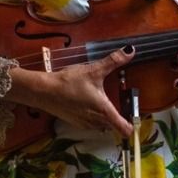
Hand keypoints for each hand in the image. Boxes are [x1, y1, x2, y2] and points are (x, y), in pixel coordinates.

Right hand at [10, 45, 136, 138]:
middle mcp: (96, 121)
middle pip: (112, 126)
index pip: (122, 127)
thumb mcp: (93, 70)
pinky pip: (89, 125)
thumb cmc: (70, 82)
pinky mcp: (73, 122)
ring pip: (100, 126)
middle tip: (120, 109)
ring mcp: (83, 123)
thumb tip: (131, 50)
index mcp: (104, 110)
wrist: (43, 91)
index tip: (134, 125)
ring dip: (103, 120)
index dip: (130, 127)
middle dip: (116, 120)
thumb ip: (114, 61)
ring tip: (101, 107)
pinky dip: (91, 119)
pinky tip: (86, 107)